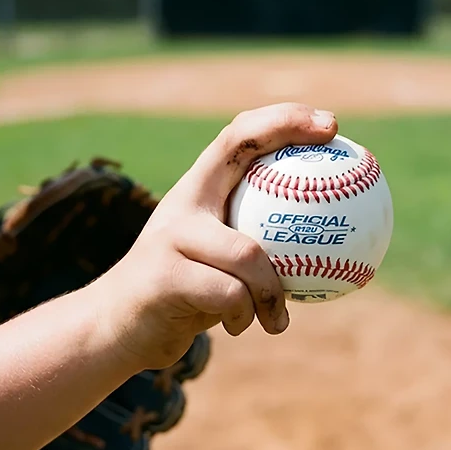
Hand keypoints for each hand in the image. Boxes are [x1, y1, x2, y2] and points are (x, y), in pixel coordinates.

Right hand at [91, 103, 337, 371]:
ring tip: (279, 318)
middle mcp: (182, 203)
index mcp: (196, 193)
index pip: (238, 136)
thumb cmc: (182, 296)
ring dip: (273, 290)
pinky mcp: (164, 277)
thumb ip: (256, 248)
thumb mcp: (217, 265)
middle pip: (234, 148)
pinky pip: (232, 295)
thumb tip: (329, 249)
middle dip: (285, 127)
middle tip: (335, 142)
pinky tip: (247, 329)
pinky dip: (247, 315)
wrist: (115, 330)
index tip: (328, 124)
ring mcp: (170, 237)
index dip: (282, 119)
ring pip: (249, 253)